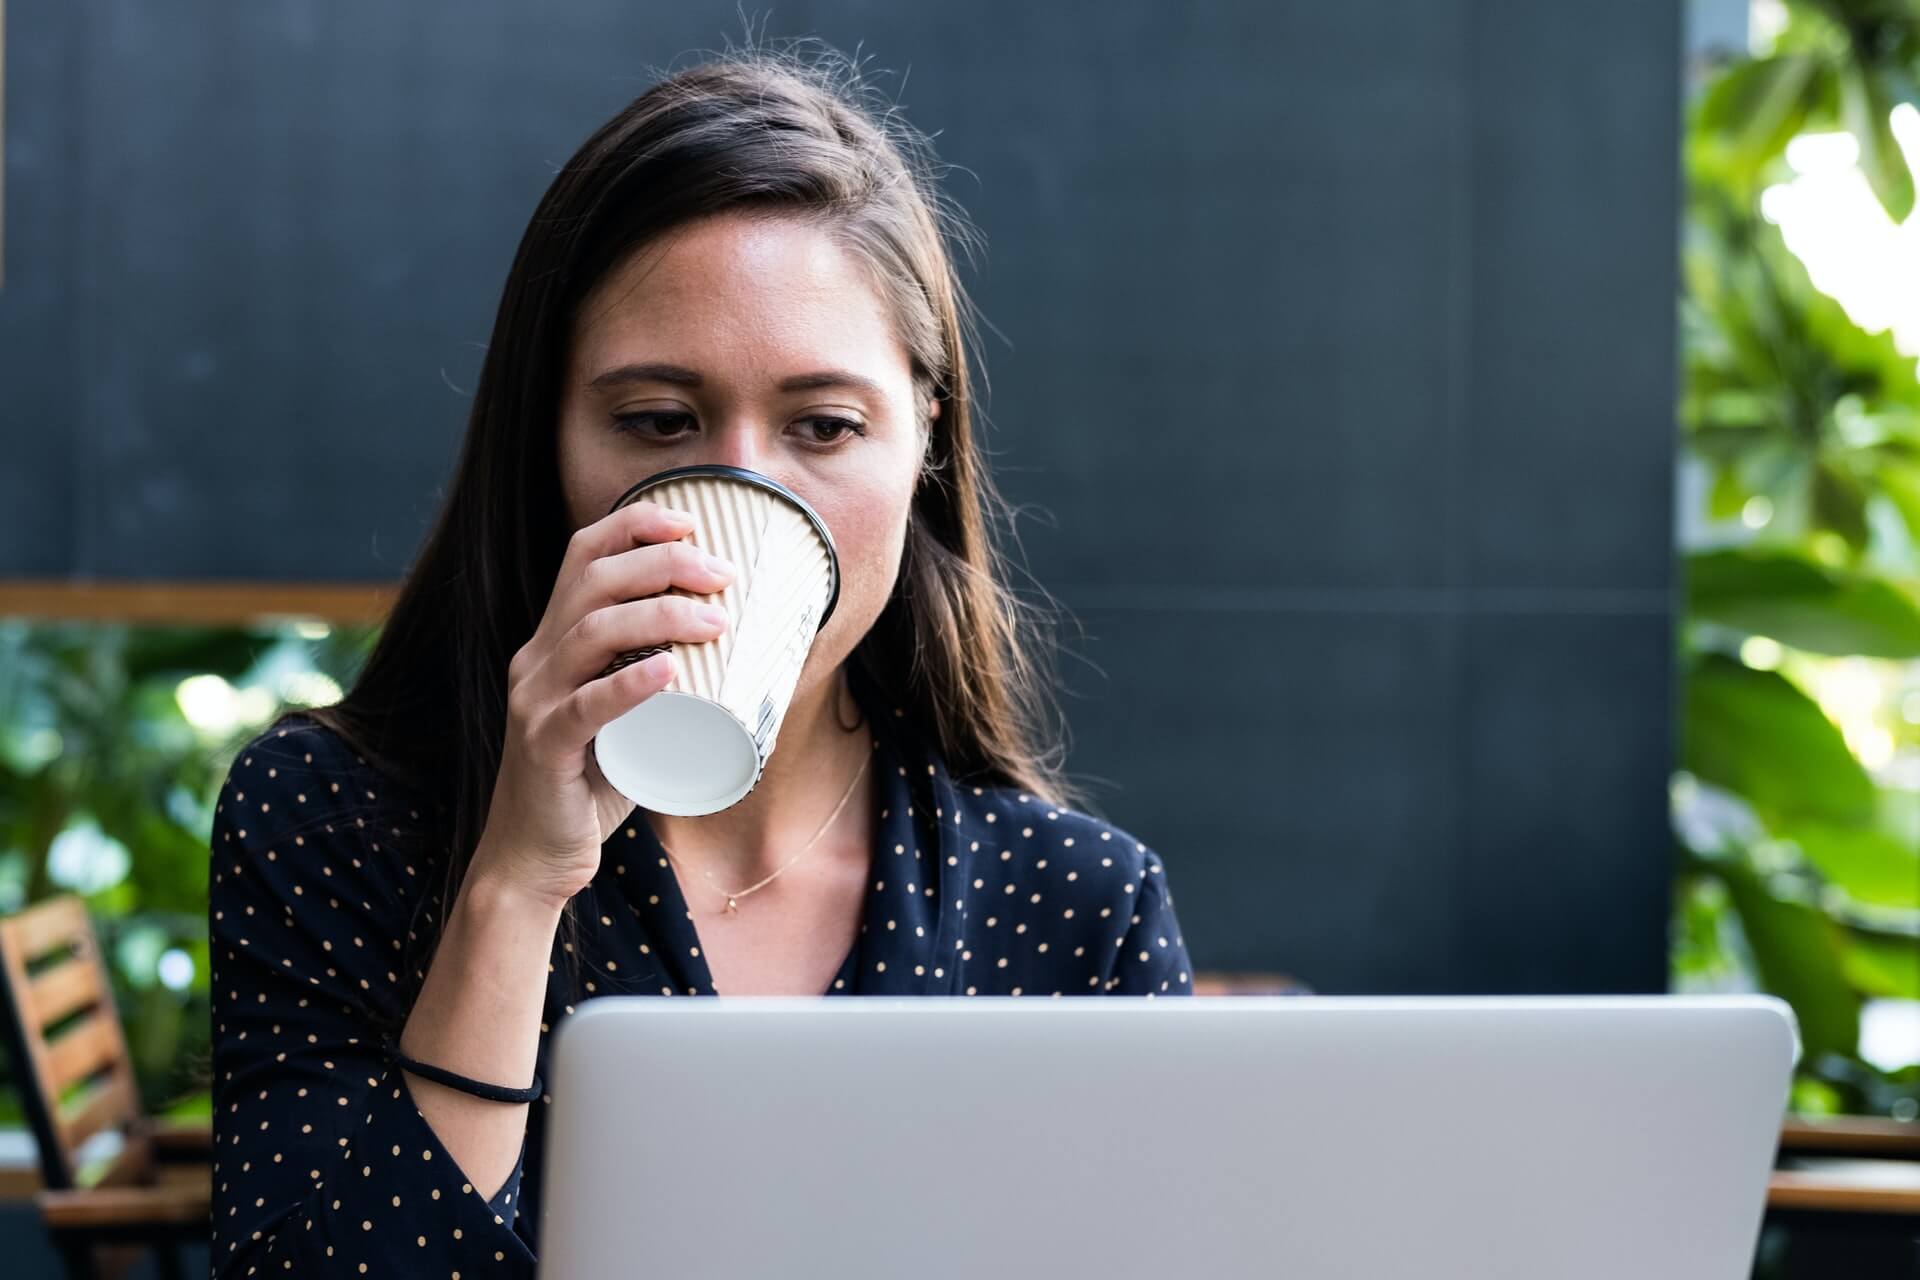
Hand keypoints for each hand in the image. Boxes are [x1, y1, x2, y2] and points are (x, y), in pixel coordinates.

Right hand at [469, 498, 735, 908]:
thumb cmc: (591, 782)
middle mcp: (536, 659)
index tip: (691, 521)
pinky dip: (628, 685)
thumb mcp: (625, 716)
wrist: (534, 857)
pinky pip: (583, 708)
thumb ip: (662, 683)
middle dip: (662, 563)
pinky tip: (668, 672)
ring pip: (590, 634)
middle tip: (722, 575)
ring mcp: (535, 702)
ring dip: (659, 616)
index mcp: (553, 642)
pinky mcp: (543, 748)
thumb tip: (749, 658)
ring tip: (715, 620)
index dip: (633, 526)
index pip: (582, 557)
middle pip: (592, 582)